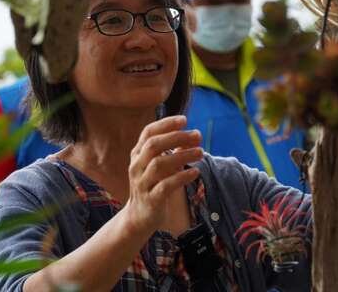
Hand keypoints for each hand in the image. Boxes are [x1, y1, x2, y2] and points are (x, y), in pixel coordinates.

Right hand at [124, 115, 202, 235]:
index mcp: (138, 154)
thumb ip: (174, 150)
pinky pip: (165, 186)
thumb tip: (194, 135)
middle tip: (198, 136)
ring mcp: (142, 183)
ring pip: (159, 164)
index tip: (184, 120)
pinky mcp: (150, 199)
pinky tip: (195, 172)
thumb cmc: (154, 185)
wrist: (139, 217)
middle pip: (153, 145)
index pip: (148, 132)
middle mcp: (136, 166)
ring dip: (182, 155)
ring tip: (201, 152)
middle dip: (177, 137)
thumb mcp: (162, 166)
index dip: (165, 123)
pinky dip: (181, 177)